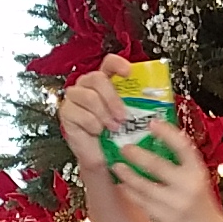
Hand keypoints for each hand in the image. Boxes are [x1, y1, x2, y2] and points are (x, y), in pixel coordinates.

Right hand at [55, 54, 135, 173]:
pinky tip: (97, 131)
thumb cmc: (117, 136)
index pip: (108, 63)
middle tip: (123, 116)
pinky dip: (92, 125)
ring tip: (112, 127)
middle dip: (112, 98)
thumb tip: (156, 98)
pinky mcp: (66, 112)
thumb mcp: (131, 117)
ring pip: (89, 97)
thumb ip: (138, 104)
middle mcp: (87, 85)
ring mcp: (75, 98)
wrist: (103, 158)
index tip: (128, 72)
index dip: (117, 63)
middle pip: (97, 78)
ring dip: (104, 114)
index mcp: (105, 81)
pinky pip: (80, 113)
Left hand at [110, 124, 222, 221]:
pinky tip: (122, 185)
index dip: (167, 133)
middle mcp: (188, 186)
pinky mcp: (165, 219)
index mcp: (197, 171)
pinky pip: (142, 202)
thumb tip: (154, 139)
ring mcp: (176, 204)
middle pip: (157, 165)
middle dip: (137, 155)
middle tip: (123, 147)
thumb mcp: (196, 177)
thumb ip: (180, 162)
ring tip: (116, 165)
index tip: (152, 123)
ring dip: (127, 174)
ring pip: (144, 186)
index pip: (183, 146)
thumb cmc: (199, 200)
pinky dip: (130, 191)